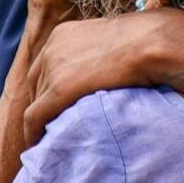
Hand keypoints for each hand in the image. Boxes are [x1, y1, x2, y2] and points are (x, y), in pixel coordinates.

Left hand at [23, 10, 183, 143]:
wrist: (150, 42)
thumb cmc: (144, 42)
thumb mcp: (111, 41)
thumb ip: (97, 53)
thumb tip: (102, 69)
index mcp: (62, 35)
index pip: (44, 67)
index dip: (46, 90)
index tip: (52, 108)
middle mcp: (52, 48)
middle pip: (37, 85)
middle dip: (42, 106)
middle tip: (51, 127)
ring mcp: (53, 67)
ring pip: (36, 102)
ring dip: (43, 121)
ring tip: (51, 139)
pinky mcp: (58, 89)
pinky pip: (35, 117)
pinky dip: (33, 133)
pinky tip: (39, 147)